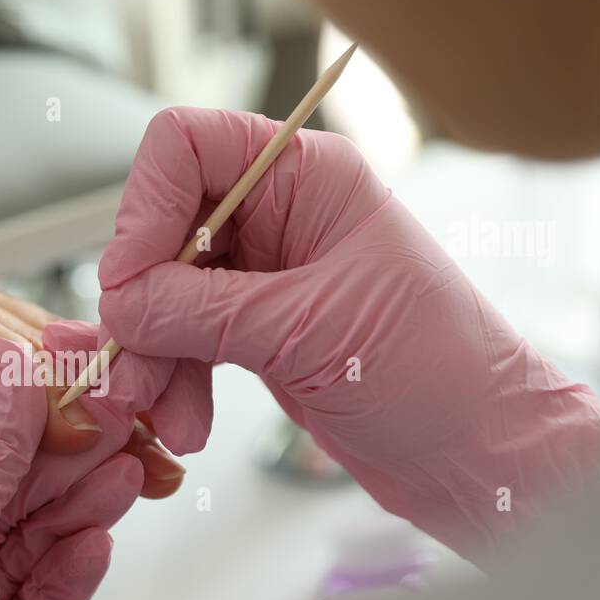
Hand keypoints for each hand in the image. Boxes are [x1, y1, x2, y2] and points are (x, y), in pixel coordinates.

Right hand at [97, 108, 599, 560]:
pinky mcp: (259, 329)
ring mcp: (267, 273)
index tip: (128, 282)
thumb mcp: (310, 332)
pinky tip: (185, 424)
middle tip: (129, 369)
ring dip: (153, 356)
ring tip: (158, 414)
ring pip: (167, 292)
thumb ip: (204, 311)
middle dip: (141, 303)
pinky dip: (176, 379)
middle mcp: (282, 212)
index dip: (144, 208)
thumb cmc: (438, 372)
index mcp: (309, 176)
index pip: (187, 146)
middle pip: (165, 227)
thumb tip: (119, 302)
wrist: (479, 453)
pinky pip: (186, 339)